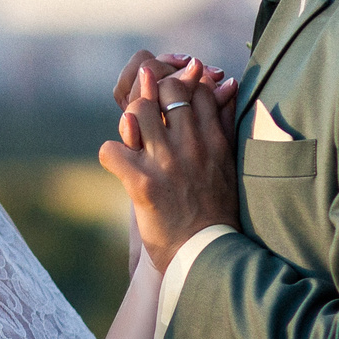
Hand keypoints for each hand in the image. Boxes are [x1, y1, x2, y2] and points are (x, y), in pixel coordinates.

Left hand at [97, 58, 238, 271]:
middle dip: (151, 95)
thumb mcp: (227, 162)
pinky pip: (111, 149)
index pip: (196, 89)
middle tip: (145, 112)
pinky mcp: (142, 184)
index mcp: (215, 140)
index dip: (179, 86)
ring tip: (133, 139)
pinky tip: (120, 165)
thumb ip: (223, 122)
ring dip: (129, 122)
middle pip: (166, 90)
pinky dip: (110, 155)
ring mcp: (166, 163)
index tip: (169, 99)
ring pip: (136, 112)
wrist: (205, 254)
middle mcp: (192, 146)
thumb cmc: (215, 209)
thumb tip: (225, 83)